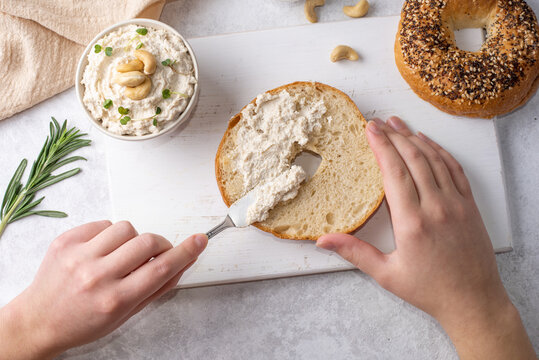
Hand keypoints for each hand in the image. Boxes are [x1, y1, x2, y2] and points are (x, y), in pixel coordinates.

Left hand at [0, 221, 206, 359]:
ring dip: (133, 239)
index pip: (162, 268)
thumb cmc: (83, 322)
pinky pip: (103, 223)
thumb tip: (182, 264)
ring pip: (127, 228)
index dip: (186, 252)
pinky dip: (110, 234)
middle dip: (160, 244)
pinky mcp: (66, 241)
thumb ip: (157, 288)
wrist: (39, 321)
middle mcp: (97, 277)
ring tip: (122, 254)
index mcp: (115, 300)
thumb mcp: (126, 315)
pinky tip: (103, 249)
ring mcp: (79, 256)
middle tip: (157, 252)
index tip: (199, 241)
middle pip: (148, 242)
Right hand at [317, 117, 535, 359]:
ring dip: (416, 138)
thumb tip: (323, 241)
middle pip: (414, 159)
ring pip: (435, 160)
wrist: (473, 301)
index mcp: (413, 222)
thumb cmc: (429, 290)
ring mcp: (456, 204)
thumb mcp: (386, 274)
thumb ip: (354, 252)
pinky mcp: (470, 206)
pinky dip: (441, 152)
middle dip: (394, 136)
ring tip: (399, 124)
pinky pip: (455, 170)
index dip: (381, 146)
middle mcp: (436, 207)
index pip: (395, 172)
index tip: (371, 129)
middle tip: (379, 121)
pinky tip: (429, 143)